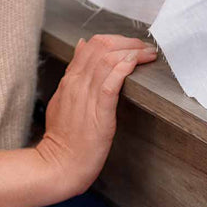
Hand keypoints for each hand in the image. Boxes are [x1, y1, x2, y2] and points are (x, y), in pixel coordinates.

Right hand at [35, 34, 156, 197]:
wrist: (59, 166)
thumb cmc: (64, 138)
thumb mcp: (63, 98)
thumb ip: (74, 72)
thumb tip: (81, 45)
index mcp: (70, 80)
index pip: (92, 45)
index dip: (116, 39)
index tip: (132, 45)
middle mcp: (77, 84)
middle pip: (102, 46)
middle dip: (128, 41)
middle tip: (145, 48)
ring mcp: (87, 97)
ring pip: (108, 60)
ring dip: (132, 52)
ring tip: (148, 55)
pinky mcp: (99, 114)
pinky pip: (110, 84)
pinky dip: (123, 69)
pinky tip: (134, 63)